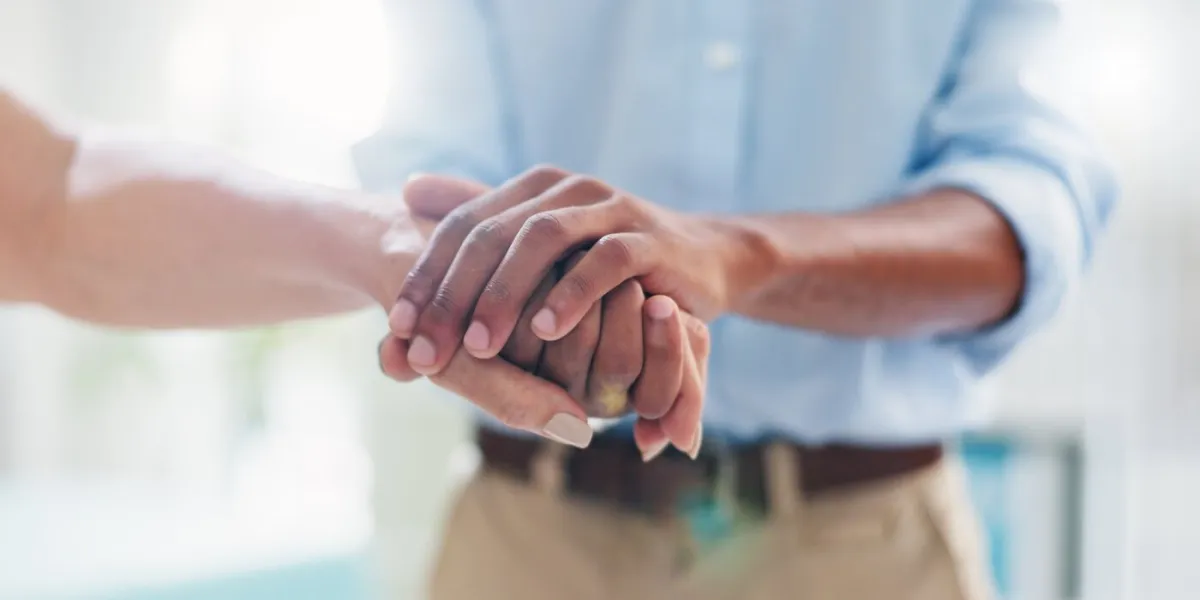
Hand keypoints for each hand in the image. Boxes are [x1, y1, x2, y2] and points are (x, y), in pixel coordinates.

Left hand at [379, 174, 709, 456]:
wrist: (702, 260)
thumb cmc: (608, 264)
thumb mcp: (543, 245)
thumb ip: (481, 221)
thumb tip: (405, 191)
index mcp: (531, 189)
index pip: (462, 227)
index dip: (426, 277)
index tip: (396, 328)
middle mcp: (565, 189)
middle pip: (493, 234)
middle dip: (453, 296)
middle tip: (425, 349)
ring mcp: (610, 208)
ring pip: (543, 241)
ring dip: (505, 294)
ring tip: (478, 345)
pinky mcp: (650, 239)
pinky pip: (606, 262)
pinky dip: (572, 294)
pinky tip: (545, 331)